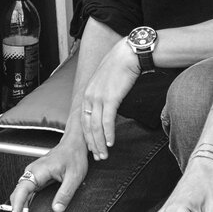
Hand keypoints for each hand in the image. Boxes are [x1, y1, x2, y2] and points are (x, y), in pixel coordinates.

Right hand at [6, 134, 89, 211]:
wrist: (75, 144)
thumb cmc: (74, 156)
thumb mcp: (74, 177)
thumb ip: (65, 193)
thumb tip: (57, 210)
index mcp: (38, 170)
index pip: (23, 189)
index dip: (17, 204)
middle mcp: (32, 172)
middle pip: (19, 195)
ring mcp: (33, 175)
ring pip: (21, 195)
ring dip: (19, 210)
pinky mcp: (36, 179)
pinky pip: (27, 193)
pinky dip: (24, 205)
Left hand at [79, 41, 139, 159]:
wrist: (128, 54)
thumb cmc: (121, 67)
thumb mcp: (107, 82)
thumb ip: (104, 94)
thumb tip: (109, 105)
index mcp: (87, 93)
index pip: (84, 120)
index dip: (87, 136)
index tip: (93, 147)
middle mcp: (89, 97)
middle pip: (87, 126)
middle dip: (92, 144)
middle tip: (98, 157)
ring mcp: (98, 98)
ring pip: (96, 126)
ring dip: (100, 143)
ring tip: (104, 154)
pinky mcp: (110, 98)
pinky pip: (107, 120)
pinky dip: (108, 133)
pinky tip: (111, 143)